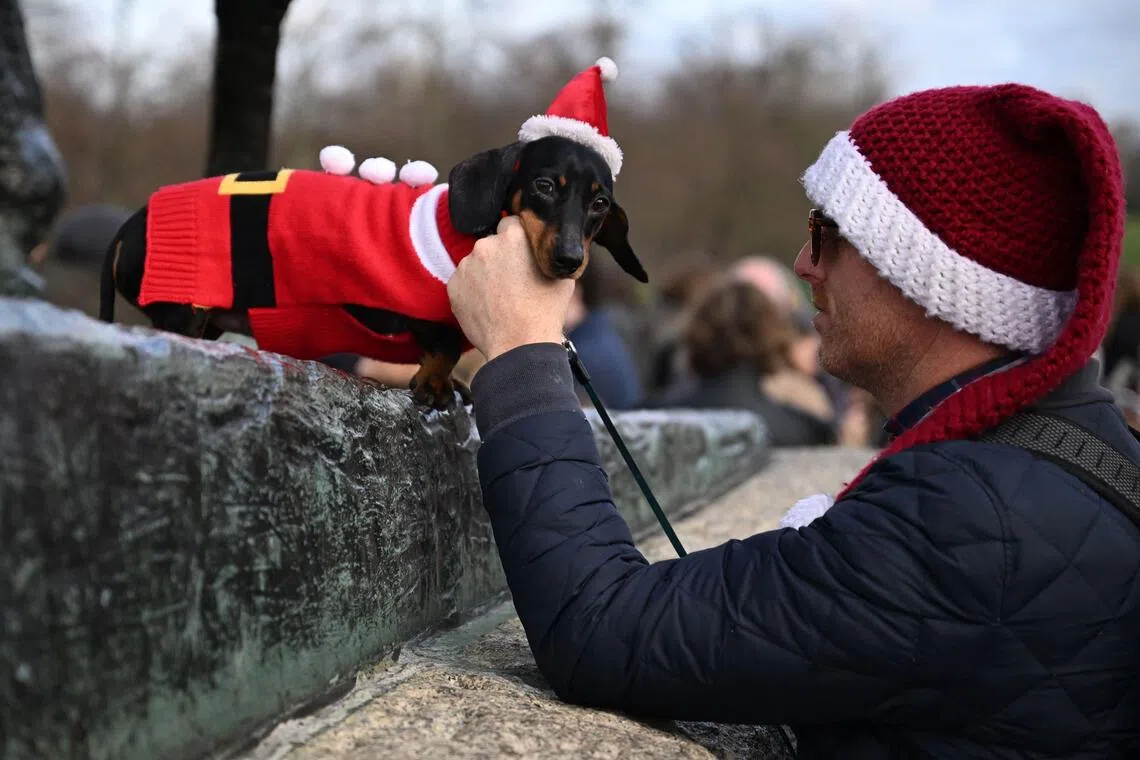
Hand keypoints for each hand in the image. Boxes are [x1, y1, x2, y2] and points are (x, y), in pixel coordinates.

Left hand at [447, 216, 575, 360]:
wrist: (519, 345)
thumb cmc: (545, 312)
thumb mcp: (562, 275)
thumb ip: (548, 253)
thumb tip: (547, 248)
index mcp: (514, 235)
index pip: (510, 223)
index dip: (517, 240)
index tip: (521, 254)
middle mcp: (486, 244)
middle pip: (491, 243)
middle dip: (500, 257)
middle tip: (513, 281)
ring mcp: (466, 265)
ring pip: (476, 263)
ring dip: (485, 274)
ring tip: (500, 298)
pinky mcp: (453, 286)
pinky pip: (463, 282)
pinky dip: (472, 291)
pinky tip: (487, 307)